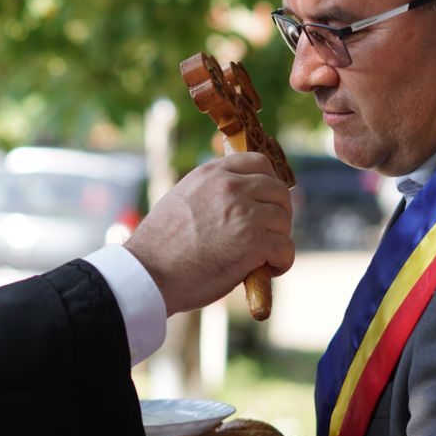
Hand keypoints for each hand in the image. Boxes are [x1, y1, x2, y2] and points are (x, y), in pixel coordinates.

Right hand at [124, 153, 294, 314]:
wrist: (149, 273)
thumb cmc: (160, 246)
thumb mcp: (182, 200)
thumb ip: (212, 193)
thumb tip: (241, 200)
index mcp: (212, 173)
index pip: (259, 162)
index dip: (270, 183)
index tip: (268, 202)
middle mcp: (231, 187)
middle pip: (279, 190)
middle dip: (279, 213)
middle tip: (269, 235)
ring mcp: (245, 213)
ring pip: (283, 220)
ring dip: (279, 240)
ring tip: (264, 257)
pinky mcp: (254, 242)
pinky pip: (286, 248)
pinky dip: (282, 262)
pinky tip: (268, 270)